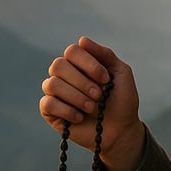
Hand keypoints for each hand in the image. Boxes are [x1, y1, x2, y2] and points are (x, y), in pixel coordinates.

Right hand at [40, 36, 144, 170]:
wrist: (121, 130)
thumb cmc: (122, 100)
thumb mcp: (121, 73)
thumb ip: (105, 54)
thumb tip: (82, 40)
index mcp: (79, 63)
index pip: (72, 51)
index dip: (88, 64)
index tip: (106, 78)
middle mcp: (64, 74)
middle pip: (58, 65)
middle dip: (82, 82)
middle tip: (99, 95)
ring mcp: (55, 92)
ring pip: (52, 84)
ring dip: (76, 97)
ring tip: (92, 108)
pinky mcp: (49, 111)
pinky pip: (47, 103)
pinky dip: (66, 111)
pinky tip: (80, 118)